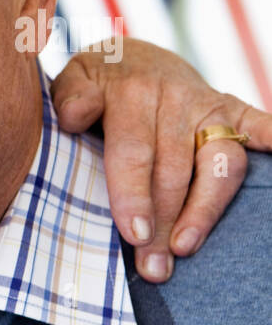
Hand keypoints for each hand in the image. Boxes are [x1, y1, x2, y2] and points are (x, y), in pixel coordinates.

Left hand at [51, 38, 271, 281]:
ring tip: (186, 248)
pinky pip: (261, 128)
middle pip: (175, 170)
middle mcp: (177, 99)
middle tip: (153, 267)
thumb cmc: (96, 83)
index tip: (134, 235)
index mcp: (133, 93)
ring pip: (221, 164)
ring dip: (206, 210)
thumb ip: (71, 98)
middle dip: (164, 223)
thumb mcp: (73, 80)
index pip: (134, 152)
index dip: (134, 195)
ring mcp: (210, 107)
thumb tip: (75, 117)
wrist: (132, 57)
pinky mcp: (234, 111)